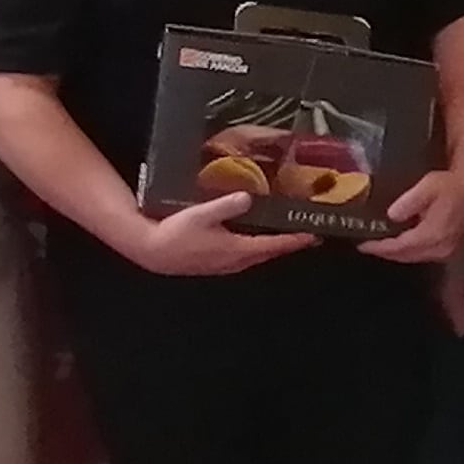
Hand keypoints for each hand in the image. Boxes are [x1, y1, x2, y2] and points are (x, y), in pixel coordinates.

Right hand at [124, 191, 313, 275]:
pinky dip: (257, 249)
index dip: (293, 240)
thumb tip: (247, 198)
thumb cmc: (174, 233)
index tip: (312, 236)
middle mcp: (235, 261)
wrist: (152, 250)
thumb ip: (225, 206)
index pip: (272, 246)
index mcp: (236, 249)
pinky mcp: (217, 264)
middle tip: (306, 235)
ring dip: (272, 247)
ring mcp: (225, 265)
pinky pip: (245, 257)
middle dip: (288, 244)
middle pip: (268, 253)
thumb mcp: (200, 214)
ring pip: (257, 256)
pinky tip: (256, 240)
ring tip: (286, 237)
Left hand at [366, 166, 463, 266]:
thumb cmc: (449, 184)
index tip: (363, 245)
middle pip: (406, 256)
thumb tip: (392, 215)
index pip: (400, 247)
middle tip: (368, 247)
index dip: (380, 248)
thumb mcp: (427, 186)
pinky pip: (424, 254)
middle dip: (386, 253)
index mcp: (432, 234)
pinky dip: (409, 251)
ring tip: (381, 246)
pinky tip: (401, 244)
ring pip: (415, 257)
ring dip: (397, 253)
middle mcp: (439, 247)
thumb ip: (408, 202)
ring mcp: (446, 250)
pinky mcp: (449, 248)